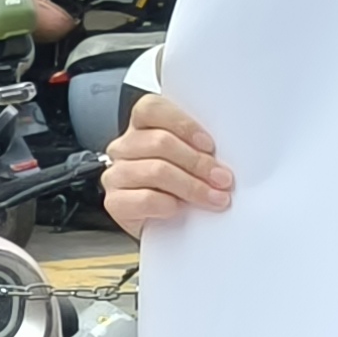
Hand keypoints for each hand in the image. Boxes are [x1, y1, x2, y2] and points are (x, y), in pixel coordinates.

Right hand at [100, 88, 232, 234]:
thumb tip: (222, 158)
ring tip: (214, 198)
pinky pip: (145, 199)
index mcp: (142, 127)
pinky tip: (180, 209)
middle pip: (159, 142)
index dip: (183, 124)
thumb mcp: (192, 161)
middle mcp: (125, 147)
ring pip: (156, 171)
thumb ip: (200, 149)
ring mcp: (116, 174)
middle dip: (197, 162)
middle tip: (222, 178)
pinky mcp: (115, 202)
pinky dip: (168, 205)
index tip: (209, 145)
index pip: (152, 108)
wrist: (164, 228)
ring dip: (191, 186)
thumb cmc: (180, 189)